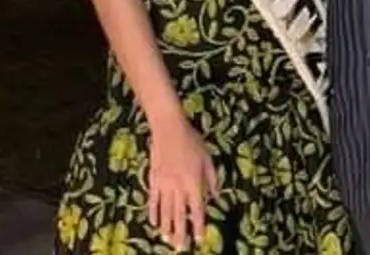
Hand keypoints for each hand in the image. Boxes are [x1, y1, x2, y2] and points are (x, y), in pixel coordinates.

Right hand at [149, 111, 218, 250]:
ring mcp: (164, 185)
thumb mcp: (207, 157)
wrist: (169, 128)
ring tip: (168, 241)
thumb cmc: (192, 140)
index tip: (200, 240)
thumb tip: (216, 196)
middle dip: (181, 233)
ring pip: (166, 211)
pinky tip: (154, 223)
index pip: (197, 210)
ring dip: (167, 228)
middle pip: (180, 215)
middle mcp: (178, 187)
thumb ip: (212, 178)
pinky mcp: (153, 180)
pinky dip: (154, 213)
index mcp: (194, 183)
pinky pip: (153, 201)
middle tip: (180, 249)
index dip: (199, 226)